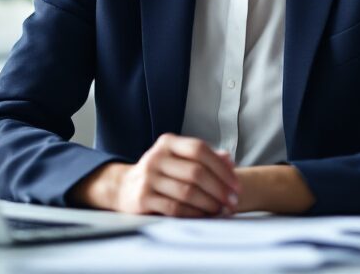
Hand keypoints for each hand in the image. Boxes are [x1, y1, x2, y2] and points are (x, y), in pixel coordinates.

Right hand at [73, 134, 239, 216]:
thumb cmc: (161, 173)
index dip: (221, 167)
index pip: (200, 149)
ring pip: (187, 192)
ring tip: (221, 210)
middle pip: (196, 172)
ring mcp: (148, 177)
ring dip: (209, 203)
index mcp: (168, 143)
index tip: (236, 184)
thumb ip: (204, 158)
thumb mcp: (178, 158)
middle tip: (233, 201)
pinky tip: (205, 216)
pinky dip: (194, 213)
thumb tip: (229, 161)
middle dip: (219, 189)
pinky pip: (175, 208)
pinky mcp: (143, 198)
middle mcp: (156, 157)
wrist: (124, 187)